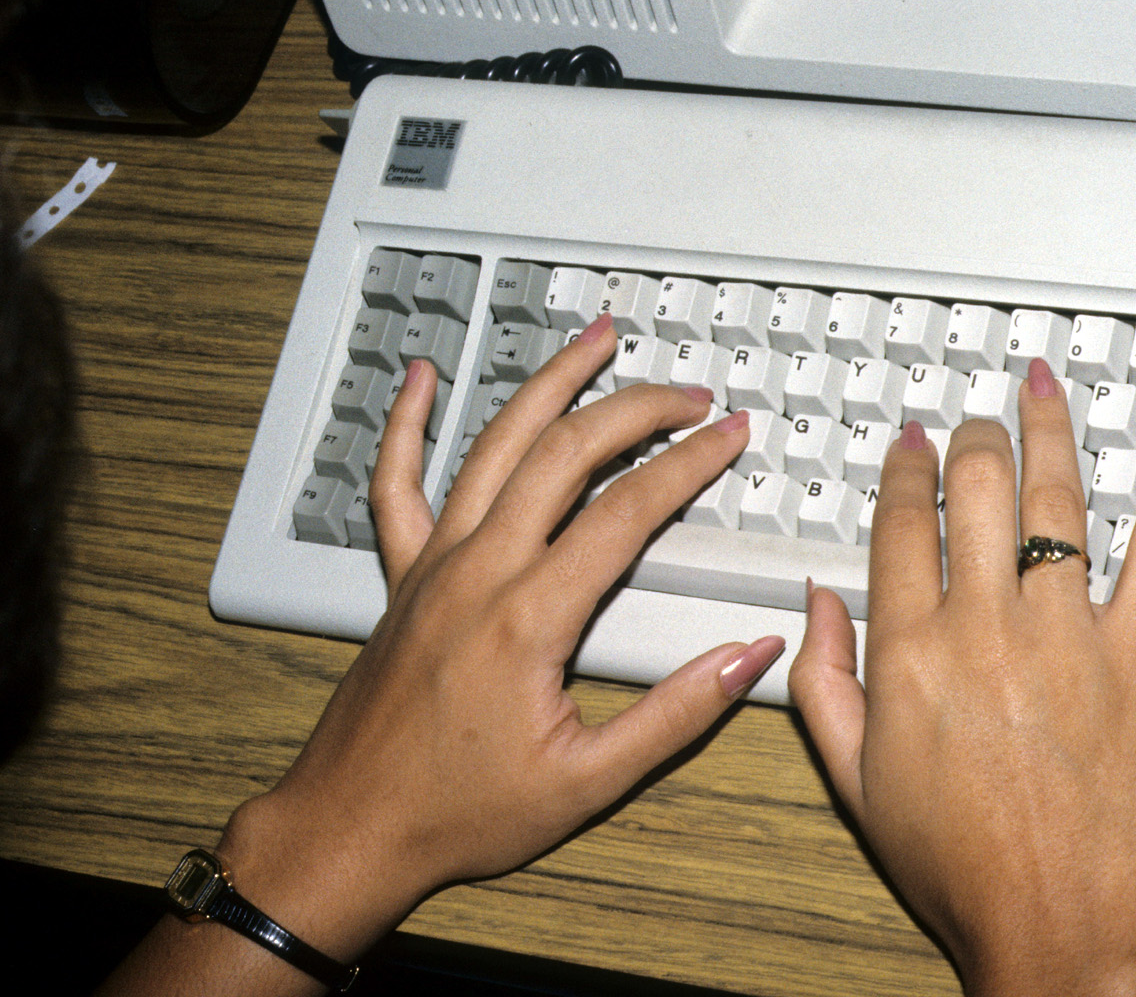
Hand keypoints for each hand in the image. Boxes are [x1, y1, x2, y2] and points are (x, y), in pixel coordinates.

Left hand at [212, 316, 782, 966]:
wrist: (348, 831)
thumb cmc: (458, 813)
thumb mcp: (588, 782)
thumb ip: (676, 714)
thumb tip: (749, 656)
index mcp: (527, 618)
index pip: (626, 510)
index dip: (688, 463)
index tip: (730, 435)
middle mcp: (476, 573)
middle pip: (563, 453)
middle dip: (635, 407)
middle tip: (688, 393)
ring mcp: (432, 566)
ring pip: (492, 446)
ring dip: (547, 385)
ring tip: (593, 342)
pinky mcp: (400, 577)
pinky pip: (395, 483)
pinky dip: (407, 424)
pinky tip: (421, 380)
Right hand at [791, 359, 1135, 996]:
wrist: (1057, 929)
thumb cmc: (960, 868)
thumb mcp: (855, 782)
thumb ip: (822, 681)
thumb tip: (813, 602)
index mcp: (910, 653)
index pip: (901, 524)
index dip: (906, 470)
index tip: (912, 444)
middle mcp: (987, 628)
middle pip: (975, 490)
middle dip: (974, 436)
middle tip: (977, 418)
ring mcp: (1068, 636)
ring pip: (1058, 499)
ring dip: (1051, 427)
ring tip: (1044, 384)